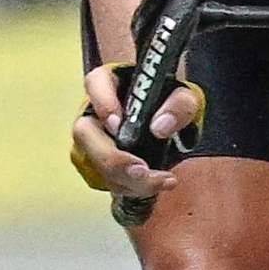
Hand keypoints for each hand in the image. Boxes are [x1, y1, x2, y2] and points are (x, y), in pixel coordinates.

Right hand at [70, 63, 204, 205]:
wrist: (164, 120)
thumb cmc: (168, 101)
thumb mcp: (183, 96)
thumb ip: (178, 105)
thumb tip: (159, 128)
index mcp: (108, 82)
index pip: (95, 83)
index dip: (102, 103)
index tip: (118, 124)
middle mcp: (93, 111)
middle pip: (85, 133)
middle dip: (112, 158)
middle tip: (141, 170)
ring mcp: (91, 141)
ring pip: (95, 162)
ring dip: (127, 179)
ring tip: (162, 180)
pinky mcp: (99, 165)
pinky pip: (107, 179)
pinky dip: (131, 187)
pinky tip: (156, 184)